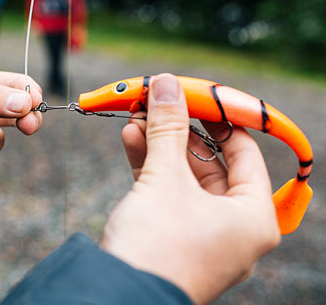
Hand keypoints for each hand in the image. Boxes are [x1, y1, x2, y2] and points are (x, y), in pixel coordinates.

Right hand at [100, 74, 280, 303]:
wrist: (117, 293)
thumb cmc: (156, 243)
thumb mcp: (164, 177)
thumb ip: (167, 126)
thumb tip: (166, 83)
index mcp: (251, 216)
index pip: (244, 152)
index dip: (218, 118)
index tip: (194, 93)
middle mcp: (232, 226)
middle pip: (208, 162)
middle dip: (177, 129)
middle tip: (157, 101)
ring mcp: (201, 233)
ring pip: (183, 176)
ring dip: (158, 143)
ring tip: (136, 115)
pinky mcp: (172, 236)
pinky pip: (166, 192)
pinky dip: (149, 165)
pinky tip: (130, 138)